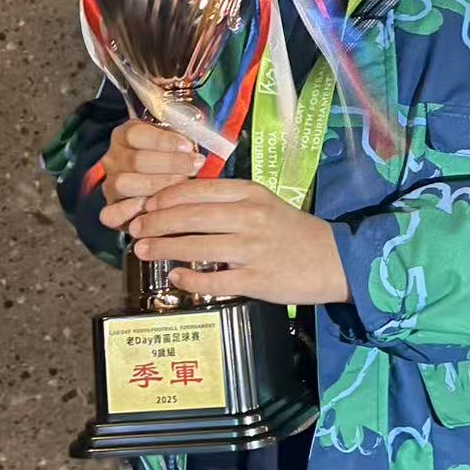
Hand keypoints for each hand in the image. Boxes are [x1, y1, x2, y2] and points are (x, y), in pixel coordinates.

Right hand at [97, 121, 202, 231]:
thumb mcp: (173, 143)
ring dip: (157, 186)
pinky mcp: (110, 210)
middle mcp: (113, 159)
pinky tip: (152, 208)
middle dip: (170, 164)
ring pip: (124, 184)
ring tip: (182, 186)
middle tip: (195, 167)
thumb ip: (180, 140)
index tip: (188, 146)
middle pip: (135, 160)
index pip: (136, 133)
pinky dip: (130, 211)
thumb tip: (199, 140)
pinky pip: (111, 213)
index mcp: (124, 136)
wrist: (157, 190)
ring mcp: (110, 185)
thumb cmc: (170, 162)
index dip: (163, 140)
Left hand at [130, 178, 350, 306]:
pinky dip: (191, 278)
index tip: (147, 203)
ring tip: (143, 249)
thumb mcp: (264, 203)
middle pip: (190, 216)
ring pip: (197, 246)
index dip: (166, 196)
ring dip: (165, 248)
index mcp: (250, 194)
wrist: (334, 260)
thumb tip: (183, 204)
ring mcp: (252, 250)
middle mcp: (250, 218)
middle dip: (156, 221)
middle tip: (135, 227)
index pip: (198, 189)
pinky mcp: (256, 280)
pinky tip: (175, 277)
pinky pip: (215, 279)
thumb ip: (229, 202)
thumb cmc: (293, 231)